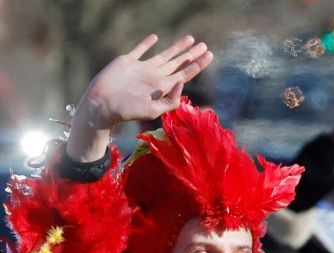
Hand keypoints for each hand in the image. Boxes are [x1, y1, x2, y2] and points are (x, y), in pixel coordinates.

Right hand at [66, 34, 212, 161]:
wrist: (102, 105)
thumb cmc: (127, 111)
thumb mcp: (153, 110)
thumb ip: (170, 100)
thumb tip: (183, 83)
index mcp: (163, 87)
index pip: (185, 73)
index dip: (198, 65)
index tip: (209, 55)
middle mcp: (155, 76)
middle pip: (178, 63)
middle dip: (192, 55)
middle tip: (204, 46)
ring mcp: (142, 68)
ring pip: (164, 55)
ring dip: (177, 47)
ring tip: (190, 39)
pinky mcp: (127, 61)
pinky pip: (140, 49)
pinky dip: (147, 43)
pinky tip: (155, 38)